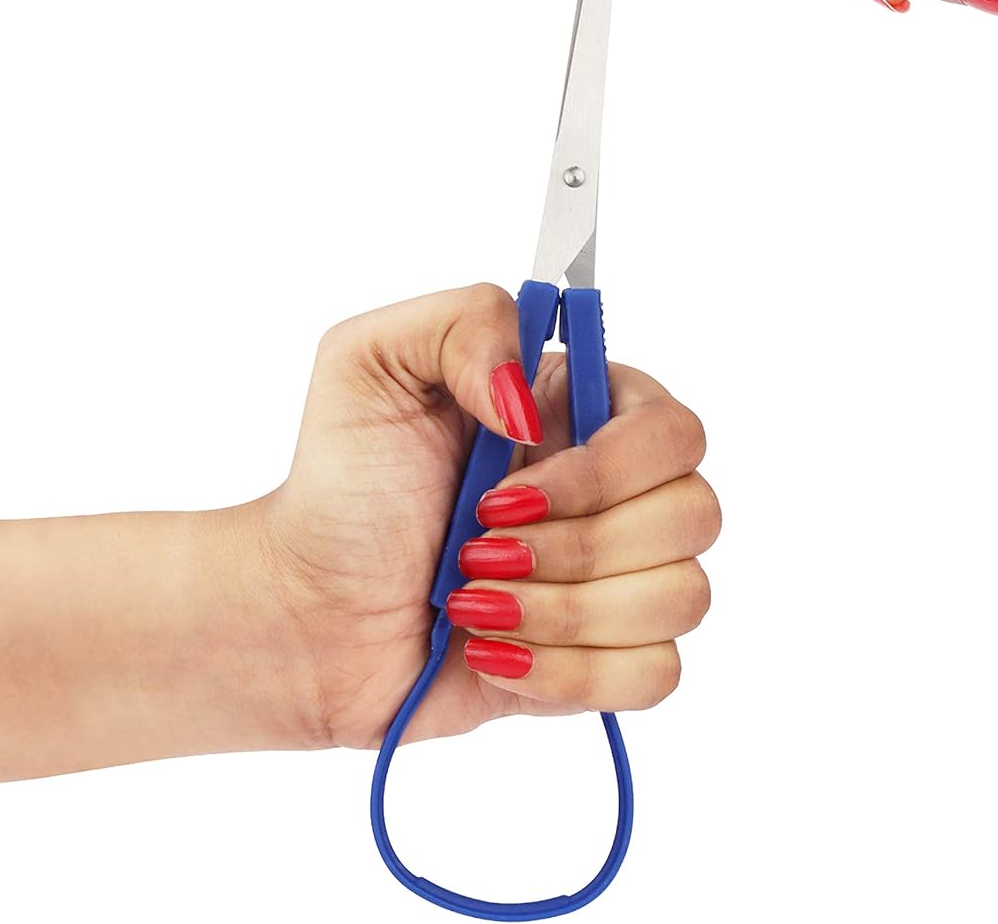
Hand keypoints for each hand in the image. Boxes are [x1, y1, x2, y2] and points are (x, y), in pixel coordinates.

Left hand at [259, 285, 718, 748]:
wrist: (303, 614)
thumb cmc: (339, 486)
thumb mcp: (369, 360)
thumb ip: (468, 323)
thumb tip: (536, 400)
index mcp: (585, 410)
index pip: (675, 429)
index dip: (607, 470)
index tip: (505, 493)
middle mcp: (618, 488)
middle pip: (694, 515)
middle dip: (575, 548)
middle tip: (476, 549)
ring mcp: (617, 577)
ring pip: (680, 599)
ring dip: (561, 613)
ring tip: (475, 605)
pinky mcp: (602, 658)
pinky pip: (654, 675)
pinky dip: (571, 675)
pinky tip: (499, 657)